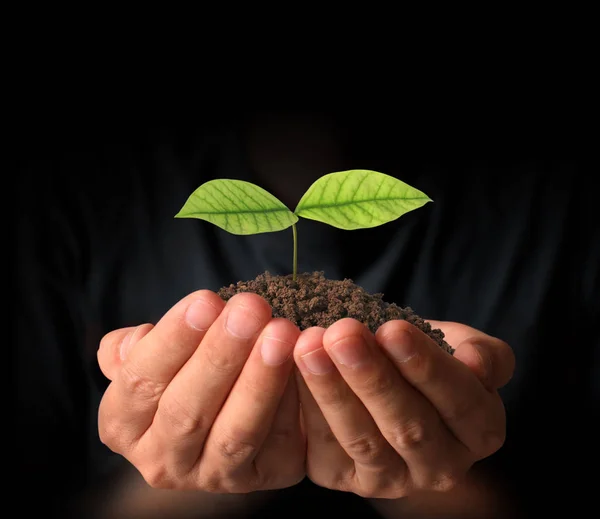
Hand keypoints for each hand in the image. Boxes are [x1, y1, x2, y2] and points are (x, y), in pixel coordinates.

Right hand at [97, 291, 304, 492]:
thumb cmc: (188, 367)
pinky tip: (302, 362)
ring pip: (235, 433)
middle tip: (249, 310)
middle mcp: (161, 461)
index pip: (141, 382)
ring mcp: (212, 476)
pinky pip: (279, 443)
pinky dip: (292, 400)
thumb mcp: (156, 354)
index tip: (206, 301)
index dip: (173, 340)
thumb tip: (136, 340)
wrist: (229, 402)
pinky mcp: (262, 478)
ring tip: (280, 333)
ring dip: (260, 380)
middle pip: (186, 410)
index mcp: (124, 424)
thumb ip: (140, 347)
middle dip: (221, 355)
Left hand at [293, 318, 514, 497]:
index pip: (458, 401)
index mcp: (480, 431)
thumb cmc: (428, 354)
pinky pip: (324, 449)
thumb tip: (477, 364)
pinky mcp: (346, 479)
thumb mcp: (465, 346)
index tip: (393, 329)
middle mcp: (441, 467)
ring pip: (362, 439)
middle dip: (370, 377)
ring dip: (331, 391)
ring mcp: (392, 479)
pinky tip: (291, 371)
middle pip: (408, 426)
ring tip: (309, 348)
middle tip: (341, 334)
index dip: (425, 366)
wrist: (391, 372)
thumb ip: (485, 355)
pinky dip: (307, 409)